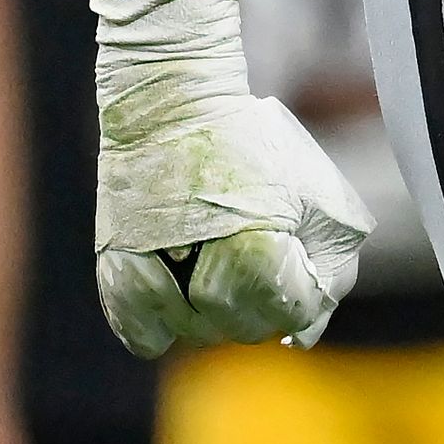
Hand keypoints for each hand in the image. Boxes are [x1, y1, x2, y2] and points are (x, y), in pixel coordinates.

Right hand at [93, 0, 371, 355]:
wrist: (172, 106)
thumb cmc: (252, 146)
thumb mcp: (311, 194)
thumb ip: (327, 265)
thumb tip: (307, 334)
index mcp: (261, 255)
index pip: (294, 313)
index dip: (303, 288)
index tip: (291, 252)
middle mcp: (206, 281)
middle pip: (247, 328)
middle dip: (262, 298)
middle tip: (254, 249)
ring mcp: (157, 284)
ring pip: (199, 334)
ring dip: (215, 307)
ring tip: (215, 254)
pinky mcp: (116, 280)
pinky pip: (147, 337)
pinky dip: (165, 320)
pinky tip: (178, 280)